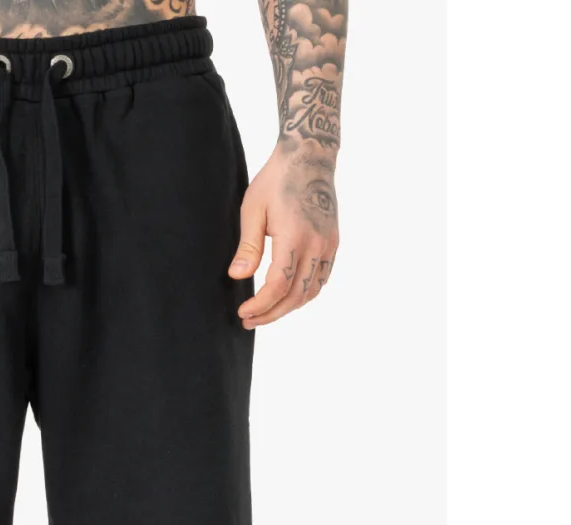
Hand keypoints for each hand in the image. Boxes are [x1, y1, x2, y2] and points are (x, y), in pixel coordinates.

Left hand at [228, 142, 338, 329]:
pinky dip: (304, 295)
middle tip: (249, 321)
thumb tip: (237, 277)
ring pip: (311, 291)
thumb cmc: (275, 180)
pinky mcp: (333, 243)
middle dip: (271, 313)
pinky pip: (321, 279)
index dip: (260, 305)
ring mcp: (329, 244)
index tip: (243, 312)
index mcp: (295, 236)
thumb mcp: (253, 209)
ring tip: (265, 314)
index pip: (278, 285)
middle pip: (295, 295)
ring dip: (288, 308)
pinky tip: (287, 298)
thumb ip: (248, 247)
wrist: (310, 156)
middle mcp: (317, 244)